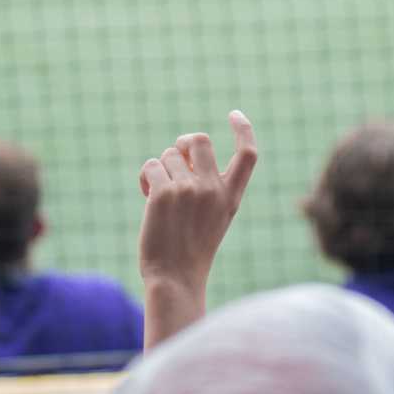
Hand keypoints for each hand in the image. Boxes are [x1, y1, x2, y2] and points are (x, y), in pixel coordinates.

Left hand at [138, 111, 257, 292]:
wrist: (175, 279)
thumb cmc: (189, 251)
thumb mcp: (212, 219)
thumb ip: (207, 188)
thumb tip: (183, 156)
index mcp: (230, 197)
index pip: (248, 155)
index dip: (243, 129)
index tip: (234, 114)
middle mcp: (213, 190)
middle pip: (200, 140)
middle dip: (183, 144)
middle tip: (176, 161)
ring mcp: (189, 190)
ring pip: (169, 155)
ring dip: (160, 170)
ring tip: (159, 196)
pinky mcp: (163, 193)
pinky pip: (151, 166)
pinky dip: (145, 178)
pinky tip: (148, 198)